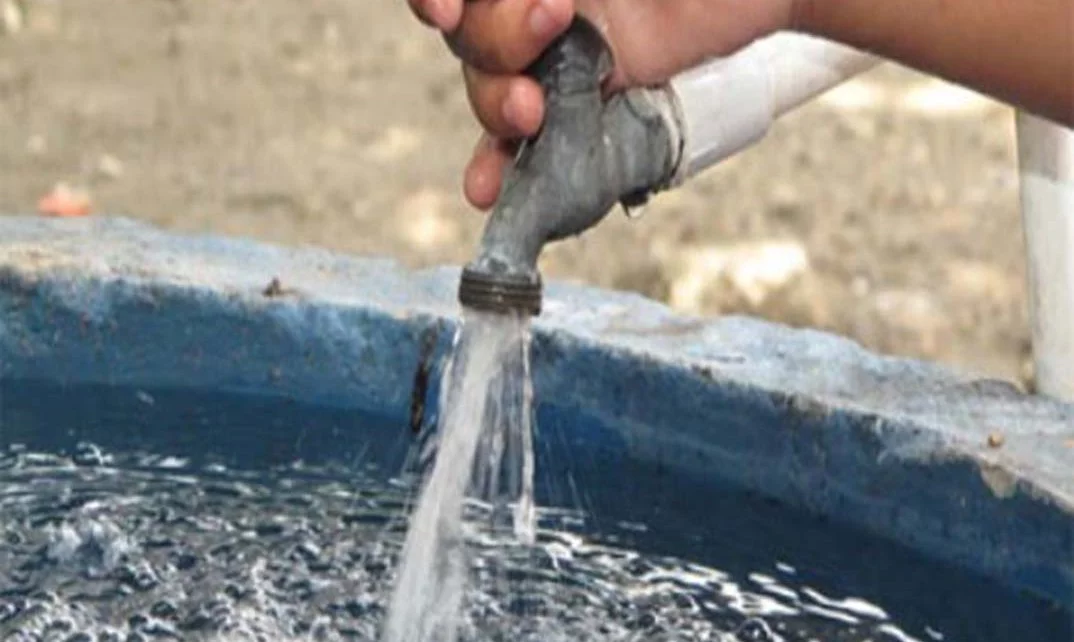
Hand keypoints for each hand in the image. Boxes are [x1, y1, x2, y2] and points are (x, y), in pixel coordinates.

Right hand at [407, 0, 797, 208]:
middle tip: (555, 22)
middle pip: (466, 37)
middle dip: (498, 39)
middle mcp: (527, 7)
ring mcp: (549, 59)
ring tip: (538, 110)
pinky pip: (522, 143)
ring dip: (498, 104)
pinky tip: (487, 189)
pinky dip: (500, 167)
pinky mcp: (577, 106)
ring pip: (487, 90)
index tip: (444, 11)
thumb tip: (543, 2)